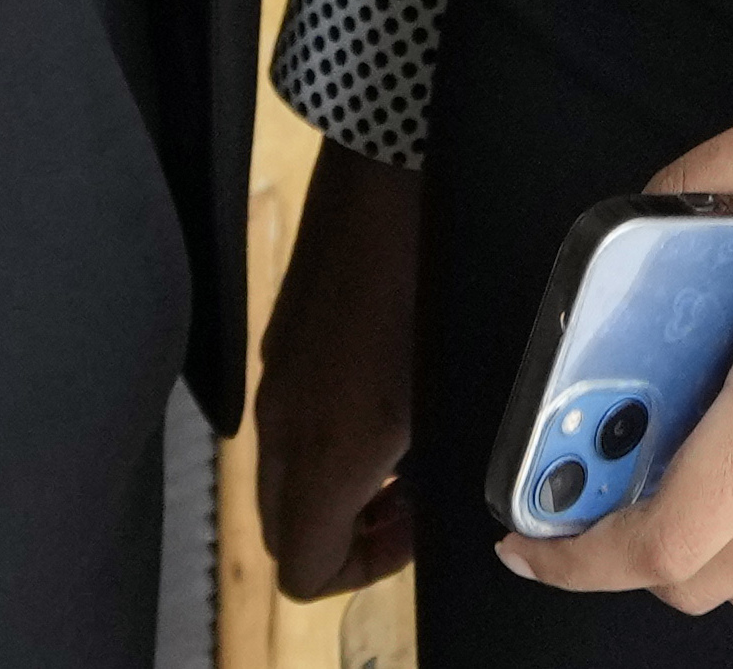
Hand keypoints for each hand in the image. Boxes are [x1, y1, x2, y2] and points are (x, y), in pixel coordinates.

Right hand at [251, 143, 423, 599]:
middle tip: (415, 498)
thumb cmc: (437, 265)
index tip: (417, 529)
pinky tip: (389, 388)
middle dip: (350, 534)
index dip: (364, 572)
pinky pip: (289, 415)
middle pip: (287, 527)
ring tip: (408, 447)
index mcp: (324, 445)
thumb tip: (454, 490)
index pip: (303, 568)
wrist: (392, 160)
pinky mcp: (283, 331)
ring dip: (338, 484)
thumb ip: (444, 450)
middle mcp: (283, 417)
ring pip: (284, 471)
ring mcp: (276, 370)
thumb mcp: (455, 374)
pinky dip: (327, 432)